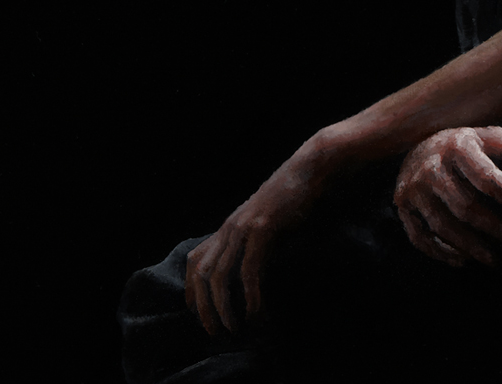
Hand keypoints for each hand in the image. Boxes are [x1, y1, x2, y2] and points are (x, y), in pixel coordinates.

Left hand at [184, 160, 318, 334]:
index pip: (195, 259)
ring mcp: (244, 227)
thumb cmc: (294, 196)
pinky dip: (251, 294)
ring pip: (219, 275)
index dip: (191, 289)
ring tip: (233, 328)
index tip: (197, 313)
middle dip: (204, 307)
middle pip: (201, 273)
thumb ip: (256, 239)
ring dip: (223, 307)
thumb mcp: (267, 219)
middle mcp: (230, 227)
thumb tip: (256, 265)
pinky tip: (258, 311)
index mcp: (229, 226)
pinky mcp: (263, 229)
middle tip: (215, 332)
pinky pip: (249, 269)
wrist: (310, 168)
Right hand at [394, 127, 501, 266]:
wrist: (418, 145)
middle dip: (495, 228)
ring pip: (443, 225)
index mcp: (457, 145)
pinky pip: (420, 236)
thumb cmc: (464, 146)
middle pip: (465, 206)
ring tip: (495, 260)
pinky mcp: (402, 205)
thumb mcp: (488, 136)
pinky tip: (463, 260)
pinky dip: (442, 252)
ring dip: (471, 247)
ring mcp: (414, 188)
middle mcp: (431, 167)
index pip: (488, 178)